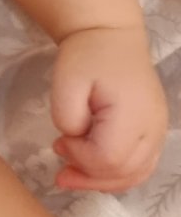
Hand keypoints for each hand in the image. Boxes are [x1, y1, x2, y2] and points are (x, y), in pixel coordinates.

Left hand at [50, 25, 168, 192]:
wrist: (111, 36)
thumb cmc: (87, 55)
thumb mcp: (66, 81)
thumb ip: (67, 116)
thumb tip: (74, 140)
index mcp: (133, 113)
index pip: (108, 158)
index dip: (80, 157)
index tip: (59, 140)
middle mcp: (153, 128)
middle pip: (124, 172)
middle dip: (87, 173)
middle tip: (59, 158)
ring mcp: (158, 132)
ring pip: (135, 175)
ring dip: (101, 180)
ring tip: (70, 173)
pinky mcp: (154, 132)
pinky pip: (141, 167)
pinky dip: (117, 175)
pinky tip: (93, 171)